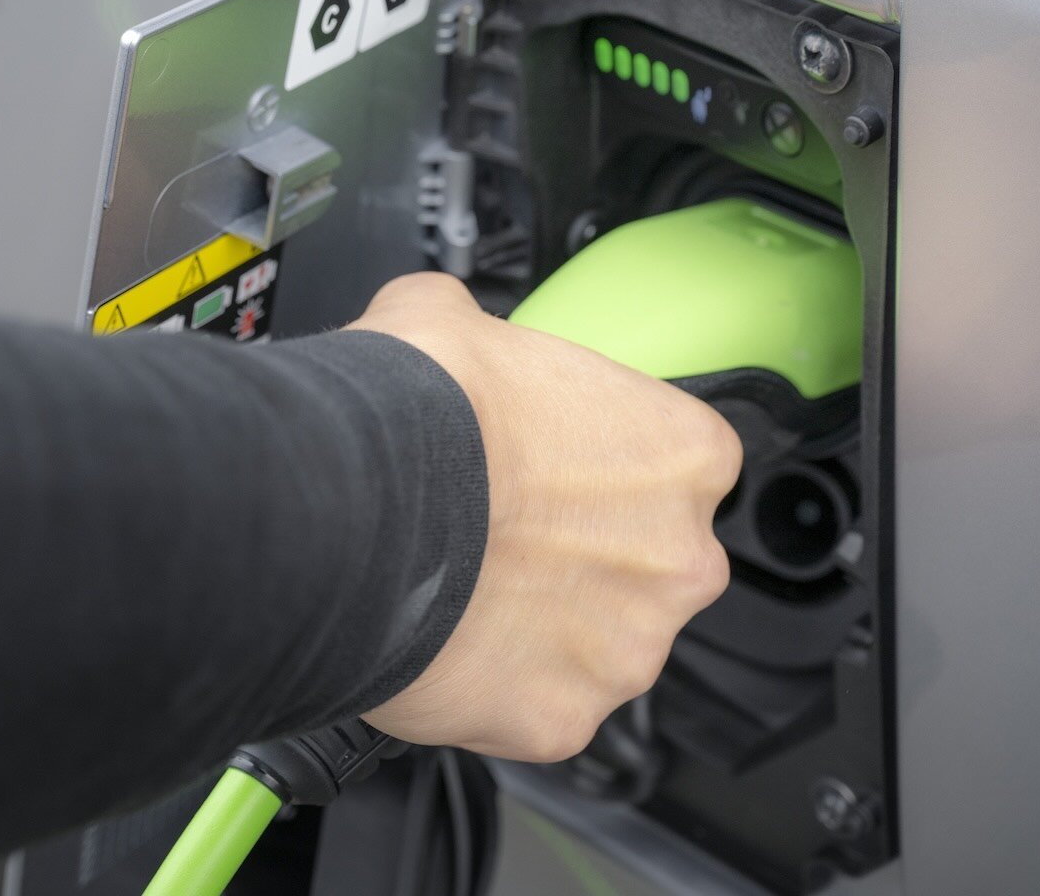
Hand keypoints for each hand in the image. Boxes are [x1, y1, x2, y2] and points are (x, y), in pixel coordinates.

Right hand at [347, 273, 738, 761]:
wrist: (354, 506)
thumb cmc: (421, 412)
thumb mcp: (451, 319)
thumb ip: (486, 337)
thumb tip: (447, 326)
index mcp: (684, 454)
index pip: (678, 468)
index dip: (607, 471)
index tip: (558, 474)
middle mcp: (680, 559)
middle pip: (650, 566)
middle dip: (587, 559)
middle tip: (506, 540)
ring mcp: (626, 649)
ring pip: (597, 646)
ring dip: (544, 629)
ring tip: (466, 597)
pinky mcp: (562, 720)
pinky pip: (538, 709)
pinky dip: (496, 690)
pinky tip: (445, 649)